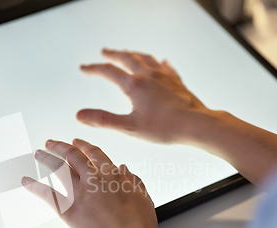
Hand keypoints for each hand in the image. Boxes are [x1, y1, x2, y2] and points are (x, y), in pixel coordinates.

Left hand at [21, 139, 157, 227]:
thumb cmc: (138, 224)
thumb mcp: (142, 197)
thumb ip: (133, 180)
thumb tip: (124, 169)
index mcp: (111, 174)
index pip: (94, 153)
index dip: (84, 146)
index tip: (77, 142)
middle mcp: (92, 178)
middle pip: (72, 155)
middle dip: (60, 146)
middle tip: (51, 143)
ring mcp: (78, 192)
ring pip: (58, 168)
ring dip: (46, 158)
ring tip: (38, 153)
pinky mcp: (67, 208)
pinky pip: (46, 193)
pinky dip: (34, 186)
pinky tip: (25, 180)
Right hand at [78, 48, 214, 143]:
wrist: (196, 124)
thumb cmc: (164, 128)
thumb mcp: (129, 127)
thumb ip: (104, 120)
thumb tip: (80, 115)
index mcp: (135, 86)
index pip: (109, 72)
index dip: (94, 69)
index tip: (84, 68)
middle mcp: (149, 76)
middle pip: (127, 59)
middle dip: (113, 55)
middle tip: (104, 52)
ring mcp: (165, 77)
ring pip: (146, 59)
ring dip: (134, 54)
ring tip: (128, 53)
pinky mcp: (177, 83)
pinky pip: (167, 68)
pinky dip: (159, 63)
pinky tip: (161, 63)